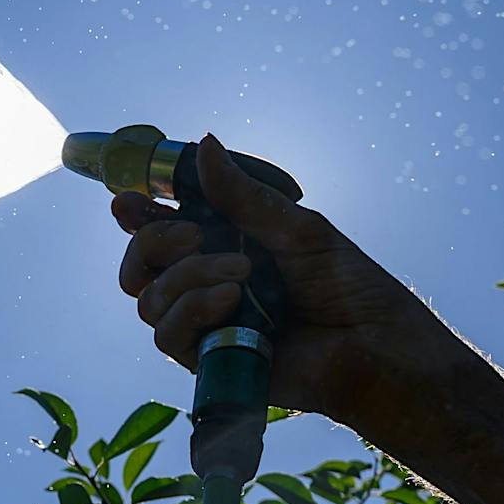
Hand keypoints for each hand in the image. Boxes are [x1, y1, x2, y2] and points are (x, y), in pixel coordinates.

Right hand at [112, 133, 445, 429]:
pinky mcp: (208, 361)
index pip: (160, 226)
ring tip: (241, 273)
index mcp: (224, 245)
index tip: (128, 200)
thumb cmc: (348, 286)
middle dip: (152, 241)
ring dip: (188, 277)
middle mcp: (205, 283)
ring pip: (148, 297)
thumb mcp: (297, 230)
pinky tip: (230, 300)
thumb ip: (244, 196)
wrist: (375, 344)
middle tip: (191, 234)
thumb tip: (204, 142)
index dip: (136, 212)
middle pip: (138, 262)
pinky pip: (167, 335)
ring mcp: (204, 324)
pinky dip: (192, 309)